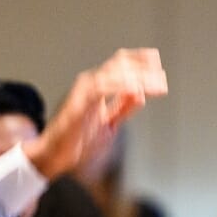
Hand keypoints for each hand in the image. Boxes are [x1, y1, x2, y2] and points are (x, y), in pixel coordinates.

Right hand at [23, 48, 166, 177]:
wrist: (54, 155)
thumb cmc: (77, 140)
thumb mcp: (108, 123)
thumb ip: (123, 108)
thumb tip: (141, 95)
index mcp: (97, 86)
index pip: (120, 64)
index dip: (140, 62)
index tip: (158, 66)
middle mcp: (90, 83)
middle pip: (120, 64)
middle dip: (143, 69)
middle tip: (162, 77)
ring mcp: (83, 91)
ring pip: (114, 74)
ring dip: (138, 78)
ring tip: (157, 85)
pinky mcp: (78, 103)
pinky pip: (101, 88)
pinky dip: (120, 87)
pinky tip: (136, 91)